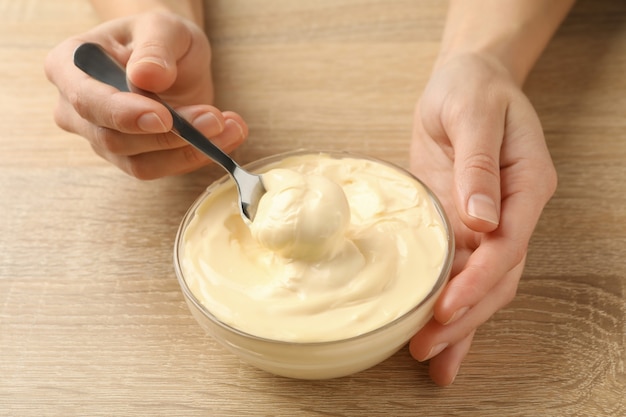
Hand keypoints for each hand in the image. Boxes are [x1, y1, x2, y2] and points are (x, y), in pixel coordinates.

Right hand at [45, 11, 247, 178]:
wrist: (170, 57)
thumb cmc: (158, 37)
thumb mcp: (162, 27)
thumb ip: (155, 49)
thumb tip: (146, 76)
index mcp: (69, 66)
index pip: (89, 100)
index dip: (125, 114)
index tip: (165, 117)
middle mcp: (76, 109)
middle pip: (115, 138)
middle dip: (171, 134)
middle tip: (216, 118)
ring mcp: (101, 138)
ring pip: (140, 163)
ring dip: (189, 151)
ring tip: (231, 128)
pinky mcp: (131, 157)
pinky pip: (161, 168)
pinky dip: (195, 157)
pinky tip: (226, 138)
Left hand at [408, 53, 556, 385]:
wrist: (465, 81)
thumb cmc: (472, 89)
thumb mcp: (473, 114)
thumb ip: (480, 166)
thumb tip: (481, 220)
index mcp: (527, 186)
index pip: (508, 246)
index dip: (478, 281)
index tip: (446, 307)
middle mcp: (511, 212)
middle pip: (496, 277)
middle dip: (465, 316)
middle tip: (427, 348)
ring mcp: (486, 222)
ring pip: (479, 282)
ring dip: (457, 321)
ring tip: (428, 356)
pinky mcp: (459, 223)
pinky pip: (457, 268)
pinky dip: (447, 301)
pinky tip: (433, 331)